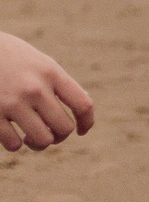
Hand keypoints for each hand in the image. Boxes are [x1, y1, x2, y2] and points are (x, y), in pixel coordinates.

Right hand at [0, 31, 93, 150]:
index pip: (83, 104)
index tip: (81, 131)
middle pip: (64, 127)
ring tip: (30, 138)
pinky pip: (13, 144)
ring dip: (38, 144)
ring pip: (42, 140)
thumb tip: (85, 104)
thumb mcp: (39, 62)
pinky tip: (10, 135)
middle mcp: (35, 88)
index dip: (86, 122)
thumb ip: (59, 83)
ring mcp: (12, 102)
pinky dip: (14, 144)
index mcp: (51, 73)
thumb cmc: (10, 57)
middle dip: (59, 136)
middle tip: (49, 133)